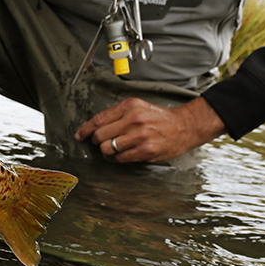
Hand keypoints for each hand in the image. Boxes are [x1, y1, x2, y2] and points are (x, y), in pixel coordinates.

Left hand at [74, 96, 227, 162]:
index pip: (98, 120)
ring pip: (108, 149)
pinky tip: (129, 151)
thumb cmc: (159, 118)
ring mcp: (140, 136)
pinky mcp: (145, 150)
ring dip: (109, 150)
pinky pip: (121, 158)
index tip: (80, 135)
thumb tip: (94, 127)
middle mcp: (134, 120)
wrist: (184, 126)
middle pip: (100, 136)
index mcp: (129, 107)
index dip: (85, 130)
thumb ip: (117, 115)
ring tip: (118, 146)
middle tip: (103, 142)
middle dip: (98, 141)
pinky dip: (121, 157)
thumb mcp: (138, 107)